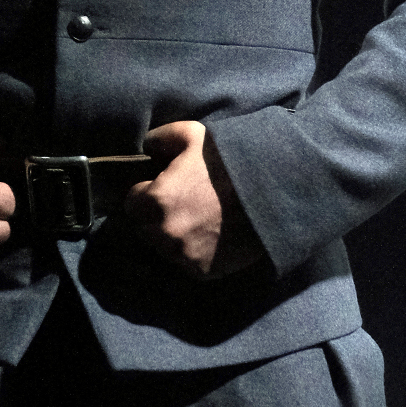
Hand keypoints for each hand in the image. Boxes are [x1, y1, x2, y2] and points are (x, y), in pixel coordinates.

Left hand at [124, 120, 265, 280]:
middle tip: (182, 205)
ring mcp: (184, 255)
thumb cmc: (230, 160)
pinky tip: (211, 236)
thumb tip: (148, 147)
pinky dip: (195, 252)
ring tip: (197, 221)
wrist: (273, 191)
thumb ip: (161, 138)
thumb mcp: (193, 134)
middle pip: (146, 229)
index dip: (148, 194)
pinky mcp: (203, 271)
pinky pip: (188, 263)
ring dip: (174, 237)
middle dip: (157, 217)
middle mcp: (165, 233)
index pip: (132, 204)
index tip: (164, 189)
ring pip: (165, 248)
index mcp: (156, 200)